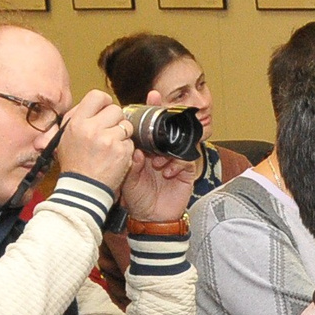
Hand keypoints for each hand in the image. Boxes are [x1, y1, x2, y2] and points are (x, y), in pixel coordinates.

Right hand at [57, 89, 134, 191]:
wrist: (83, 190)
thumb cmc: (74, 165)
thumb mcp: (65, 139)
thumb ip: (76, 119)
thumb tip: (89, 104)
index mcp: (77, 123)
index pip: (97, 96)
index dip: (104, 102)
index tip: (105, 110)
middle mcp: (92, 128)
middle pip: (116, 109)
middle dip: (116, 120)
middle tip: (109, 131)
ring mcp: (109, 140)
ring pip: (126, 125)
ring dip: (122, 134)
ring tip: (111, 146)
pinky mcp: (122, 151)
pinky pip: (131, 142)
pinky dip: (126, 149)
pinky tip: (115, 158)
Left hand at [117, 89, 200, 222]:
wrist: (150, 218)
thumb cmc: (137, 198)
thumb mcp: (128, 178)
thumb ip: (130, 163)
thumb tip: (134, 148)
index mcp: (147, 149)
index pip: (151, 126)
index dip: (153, 110)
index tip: (152, 95)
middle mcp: (162, 151)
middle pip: (170, 129)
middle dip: (166, 117)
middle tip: (161, 107)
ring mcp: (175, 160)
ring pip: (179, 142)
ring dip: (167, 149)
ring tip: (156, 161)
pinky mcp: (186, 171)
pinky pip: (186, 160)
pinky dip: (176, 163)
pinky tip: (166, 172)